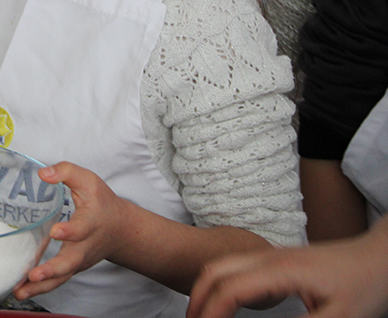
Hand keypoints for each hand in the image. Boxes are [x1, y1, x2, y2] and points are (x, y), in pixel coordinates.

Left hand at [14, 162, 130, 299]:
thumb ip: (66, 172)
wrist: (119, 229)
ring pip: (61, 277)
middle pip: (70, 262)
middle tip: (34, 274)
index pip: (81, 229)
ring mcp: (78, 261)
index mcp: (90, 222)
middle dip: (52, 270)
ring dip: (41, 286)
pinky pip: (56, 281)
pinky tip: (20, 290)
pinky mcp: (71, 268)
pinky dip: (40, 289)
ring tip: (20, 291)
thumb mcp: (87, 181)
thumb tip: (43, 173)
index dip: (70, 231)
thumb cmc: (100, 203)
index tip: (56, 232)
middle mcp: (85, 246)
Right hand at [188, 221, 387, 317]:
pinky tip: (225, 302)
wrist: (381, 255)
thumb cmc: (366, 284)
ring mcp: (271, 255)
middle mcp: (268, 258)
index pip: (230, 291)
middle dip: (197, 300)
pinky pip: (234, 265)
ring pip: (221, 264)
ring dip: (205, 289)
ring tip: (202, 316)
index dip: (211, 314)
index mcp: (280, 271)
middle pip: (214, 271)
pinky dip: (219, 283)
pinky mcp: (277, 259)